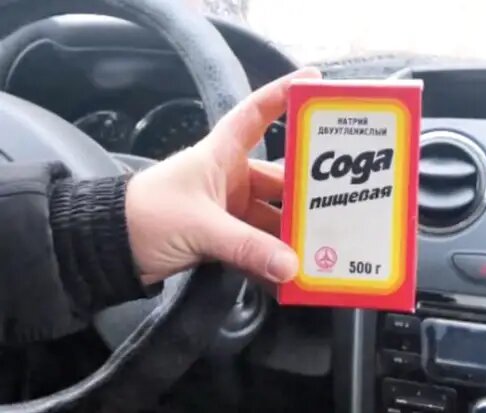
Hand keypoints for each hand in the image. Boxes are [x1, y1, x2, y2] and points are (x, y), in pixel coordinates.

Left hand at [125, 67, 321, 284]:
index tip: (312, 81)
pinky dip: (271, 257)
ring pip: (270, 217)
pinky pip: (256, 244)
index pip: (255, 114)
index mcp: (220, 156)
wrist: (109, 249)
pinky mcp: (222, 236)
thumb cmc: (147, 216)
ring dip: (290, 234)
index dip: (282, 95)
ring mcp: (227, 209)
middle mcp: (229, 178)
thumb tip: (291, 267)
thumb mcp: (200, 226)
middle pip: (277, 180)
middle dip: (304, 195)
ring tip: (321, 247)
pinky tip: (290, 272)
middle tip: (339, 206)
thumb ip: (247, 247)